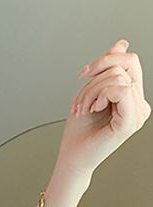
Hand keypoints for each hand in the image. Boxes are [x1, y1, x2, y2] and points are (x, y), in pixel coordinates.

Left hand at [59, 38, 150, 176]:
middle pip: (125, 64)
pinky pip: (121, 90)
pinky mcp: (131, 122)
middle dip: (95, 76)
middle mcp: (140, 104)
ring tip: (82, 109)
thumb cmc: (79, 131)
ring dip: (91, 91)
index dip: (104, 59)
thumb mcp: (91, 92)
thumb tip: (122, 44)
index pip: (129, 61)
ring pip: (118, 77)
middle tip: (80, 98)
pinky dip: (99, 96)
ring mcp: (138, 113)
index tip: (83, 74)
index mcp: (133, 96)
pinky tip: (93, 110)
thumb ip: (108, 69)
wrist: (72, 157)